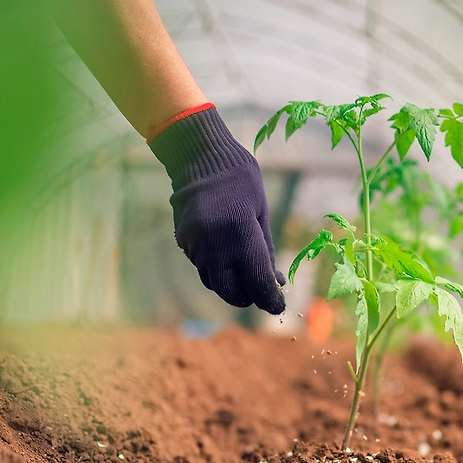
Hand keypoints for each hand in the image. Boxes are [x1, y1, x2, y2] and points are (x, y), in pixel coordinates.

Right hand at [149, 105, 285, 313]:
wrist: (199, 156)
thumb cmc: (241, 181)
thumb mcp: (261, 214)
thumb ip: (265, 251)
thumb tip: (276, 282)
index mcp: (241, 234)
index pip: (258, 283)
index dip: (270, 299)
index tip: (279, 305)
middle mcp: (215, 245)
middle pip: (231, 292)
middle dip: (248, 298)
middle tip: (260, 292)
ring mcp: (196, 245)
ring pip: (214, 282)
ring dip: (231, 284)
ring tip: (244, 270)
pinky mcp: (184, 242)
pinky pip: (202, 266)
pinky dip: (216, 268)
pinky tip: (225, 252)